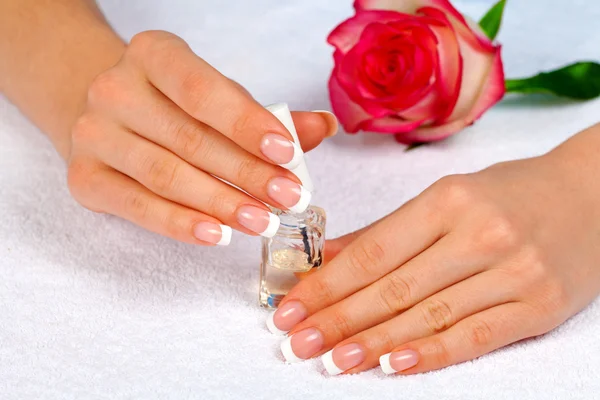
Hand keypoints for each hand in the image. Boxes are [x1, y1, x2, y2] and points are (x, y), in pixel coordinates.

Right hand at [66, 31, 336, 245]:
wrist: (109, 116)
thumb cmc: (175, 106)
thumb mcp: (219, 97)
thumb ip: (268, 114)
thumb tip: (323, 127)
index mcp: (153, 55)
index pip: (203, 91)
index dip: (247, 124)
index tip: (288, 155)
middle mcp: (115, 89)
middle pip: (189, 139)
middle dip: (246, 173)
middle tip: (288, 199)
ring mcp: (93, 134)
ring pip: (166, 175)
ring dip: (220, 203)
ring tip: (261, 222)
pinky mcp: (84, 178)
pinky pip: (137, 207)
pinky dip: (179, 223)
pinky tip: (217, 234)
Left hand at [268, 141, 599, 373]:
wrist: (592, 196)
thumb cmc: (512, 193)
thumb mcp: (448, 196)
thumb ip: (389, 229)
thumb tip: (330, 256)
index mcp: (449, 200)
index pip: (374, 250)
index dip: (328, 283)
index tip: (292, 305)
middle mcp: (480, 234)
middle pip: (394, 287)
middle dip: (339, 319)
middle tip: (297, 341)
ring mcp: (513, 271)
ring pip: (429, 315)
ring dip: (374, 343)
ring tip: (332, 360)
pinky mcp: (539, 306)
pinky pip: (476, 336)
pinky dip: (432, 354)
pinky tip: (393, 366)